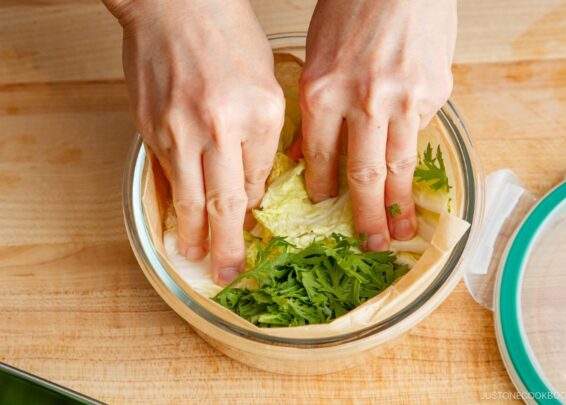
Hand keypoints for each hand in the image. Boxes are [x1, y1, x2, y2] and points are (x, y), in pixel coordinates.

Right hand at [105, 0, 283, 283]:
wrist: (175, 5)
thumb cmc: (226, 34)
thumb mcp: (267, 82)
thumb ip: (263, 131)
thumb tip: (256, 177)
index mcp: (262, 116)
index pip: (260, 181)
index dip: (255, 211)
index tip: (254, 232)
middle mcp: (221, 128)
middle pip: (227, 203)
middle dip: (228, 244)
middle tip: (227, 272)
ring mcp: (181, 130)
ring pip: (191, 197)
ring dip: (193, 233)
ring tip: (195, 256)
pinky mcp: (150, 127)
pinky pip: (166, 174)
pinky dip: (172, 200)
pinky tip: (176, 218)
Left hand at [301, 0, 456, 249]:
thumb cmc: (355, 2)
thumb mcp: (318, 51)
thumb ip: (319, 104)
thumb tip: (314, 151)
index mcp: (322, 92)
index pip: (320, 158)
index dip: (324, 192)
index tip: (328, 214)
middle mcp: (363, 103)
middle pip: (362, 175)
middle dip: (365, 217)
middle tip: (371, 245)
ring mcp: (404, 100)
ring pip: (400, 164)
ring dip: (401, 203)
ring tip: (404, 229)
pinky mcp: (435, 92)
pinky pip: (422, 126)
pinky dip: (415, 138)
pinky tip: (414, 150)